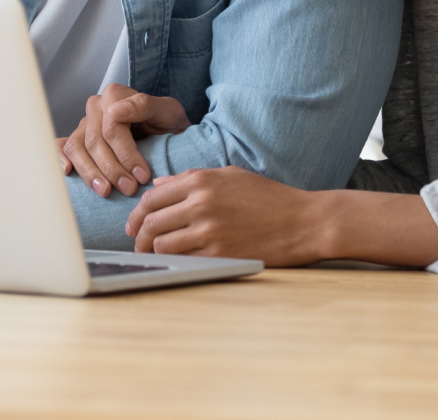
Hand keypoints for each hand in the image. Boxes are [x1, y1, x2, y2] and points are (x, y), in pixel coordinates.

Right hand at [58, 83, 189, 198]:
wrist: (167, 133)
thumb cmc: (168, 122)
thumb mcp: (168, 111)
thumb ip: (144, 106)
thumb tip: (115, 111)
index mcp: (114, 95)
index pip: (112, 128)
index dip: (126, 154)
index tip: (142, 176)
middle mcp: (96, 107)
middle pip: (94, 141)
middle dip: (112, 169)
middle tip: (130, 188)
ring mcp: (84, 124)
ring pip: (77, 148)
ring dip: (90, 172)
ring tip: (106, 191)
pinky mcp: (78, 139)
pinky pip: (63, 147)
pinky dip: (60, 158)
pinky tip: (68, 172)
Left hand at [124, 166, 338, 265]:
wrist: (304, 221)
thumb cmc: (269, 197)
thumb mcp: (230, 176)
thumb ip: (191, 178)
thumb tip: (158, 184)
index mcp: (201, 180)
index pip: (152, 197)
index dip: (136, 214)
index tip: (133, 225)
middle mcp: (200, 203)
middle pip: (151, 222)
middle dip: (138, 236)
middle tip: (137, 244)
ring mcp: (209, 229)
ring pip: (162, 244)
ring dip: (154, 252)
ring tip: (154, 256)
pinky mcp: (220, 253)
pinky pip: (184, 260)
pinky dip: (176, 262)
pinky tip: (177, 262)